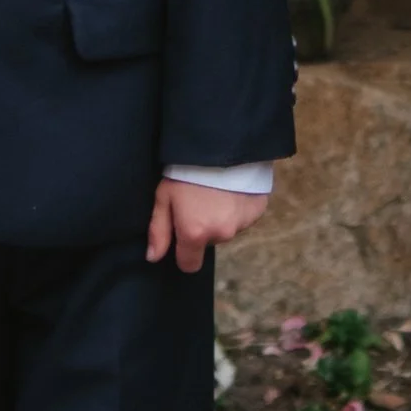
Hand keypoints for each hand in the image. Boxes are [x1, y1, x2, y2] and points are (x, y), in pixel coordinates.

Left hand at [144, 177, 269, 272]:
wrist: (222, 146)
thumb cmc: (186, 171)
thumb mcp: (164, 196)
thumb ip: (158, 230)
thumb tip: (153, 258)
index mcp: (195, 233)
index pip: (189, 264)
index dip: (183, 254)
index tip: (181, 237)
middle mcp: (221, 234)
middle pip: (208, 242)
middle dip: (202, 228)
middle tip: (197, 202)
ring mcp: (242, 224)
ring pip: (226, 229)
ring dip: (220, 216)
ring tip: (214, 192)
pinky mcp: (257, 212)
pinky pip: (242, 217)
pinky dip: (236, 207)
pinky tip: (229, 189)